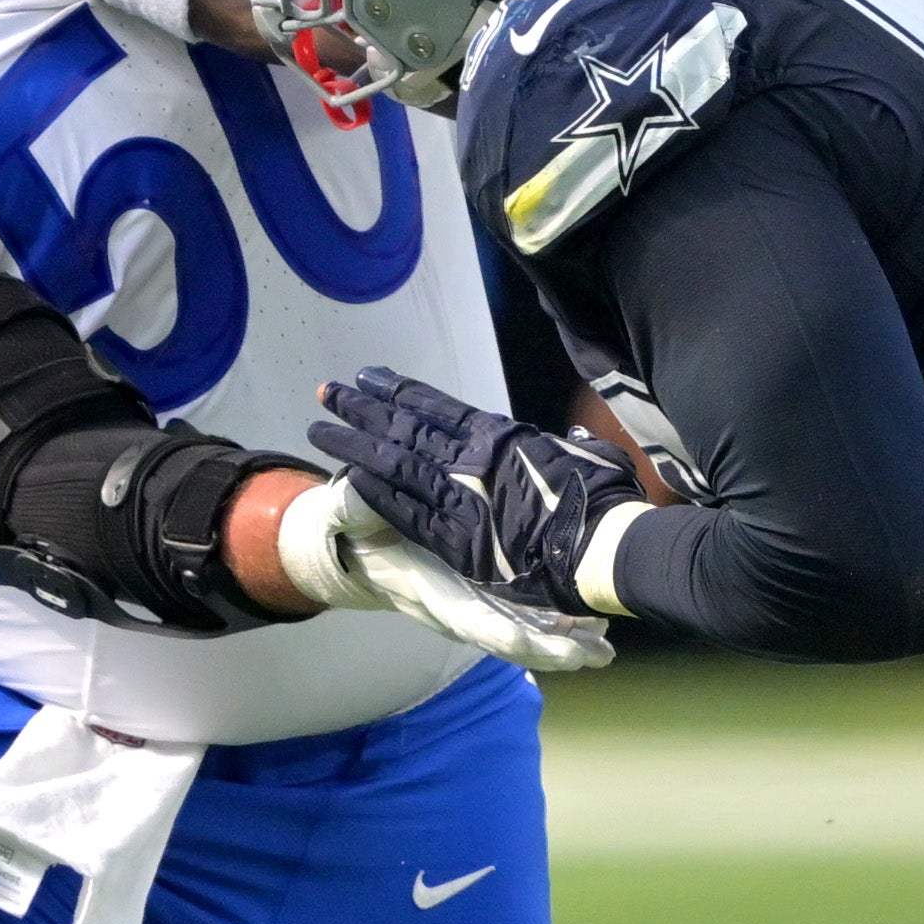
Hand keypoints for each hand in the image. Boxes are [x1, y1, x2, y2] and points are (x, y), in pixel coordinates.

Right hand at [272, 474, 613, 671]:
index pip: (465, 618)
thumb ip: (354, 508)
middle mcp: (452, 608)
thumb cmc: (358, 526)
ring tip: (605, 648)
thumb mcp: (349, 512)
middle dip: (549, 650)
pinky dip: (558, 625)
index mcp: (425, 589)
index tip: (530, 644)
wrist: (356, 548)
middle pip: (506, 640)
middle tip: (595, 655)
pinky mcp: (484, 601)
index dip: (499, 633)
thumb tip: (351, 494)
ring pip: (522, 635)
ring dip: (564, 643)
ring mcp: (471, 607)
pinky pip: (524, 620)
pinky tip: (593, 626)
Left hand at [309, 367, 637, 616]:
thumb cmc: (604, 500)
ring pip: (393, 462)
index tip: (368, 377)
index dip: (397, 390)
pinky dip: (374, 492)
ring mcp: (459, 496)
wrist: (602, 546)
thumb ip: (569, 445)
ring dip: (352, 444)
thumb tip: (573, 438)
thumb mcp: (588, 456)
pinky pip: (404, 511)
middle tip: (327, 393)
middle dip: (361, 408)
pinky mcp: (454, 538)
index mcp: (500, 435)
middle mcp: (471, 457)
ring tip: (319, 428)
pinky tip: (346, 475)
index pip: (436, 406)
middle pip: (403, 426)